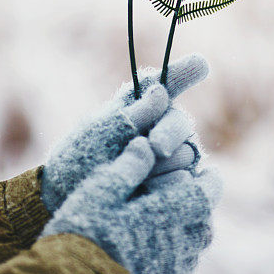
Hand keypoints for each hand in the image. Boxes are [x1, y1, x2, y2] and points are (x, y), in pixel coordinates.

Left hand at [40, 53, 207, 212]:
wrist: (73, 209)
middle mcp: (161, 129)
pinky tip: (152, 191)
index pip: (165, 84)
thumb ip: (130, 115)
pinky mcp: (180, 188)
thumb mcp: (98, 136)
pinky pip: (190, 183)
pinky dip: (171, 186)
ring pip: (188, 153)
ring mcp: (172, 159)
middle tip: (156, 146)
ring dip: (165, 165)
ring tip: (137, 179)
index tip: (201, 64)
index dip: (183, 73)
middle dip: (169, 132)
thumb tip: (161, 92)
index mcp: (139, 107)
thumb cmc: (79, 165)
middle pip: (180, 121)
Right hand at [42, 137, 221, 273]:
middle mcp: (181, 248)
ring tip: (166, 222)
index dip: (208, 179)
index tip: (207, 171)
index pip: (207, 192)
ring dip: (185, 232)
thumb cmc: (84, 235)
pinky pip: (178, 272)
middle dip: (196, 206)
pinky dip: (171, 256)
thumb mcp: (102, 190)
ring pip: (192, 248)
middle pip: (203, 222)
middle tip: (183, 195)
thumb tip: (147, 143)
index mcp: (171, 216)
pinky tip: (150, 250)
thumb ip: (130, 166)